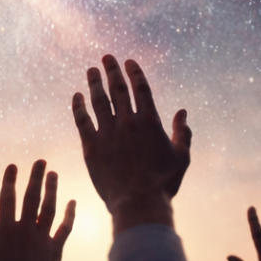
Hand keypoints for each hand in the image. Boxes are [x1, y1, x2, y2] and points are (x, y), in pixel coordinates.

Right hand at [0, 161, 74, 260]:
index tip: (13, 166)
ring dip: (52, 189)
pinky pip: (65, 227)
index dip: (9, 181)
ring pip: (49, 208)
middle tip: (41, 160)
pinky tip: (73, 201)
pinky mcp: (56, 249)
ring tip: (54, 173)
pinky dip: (70, 214)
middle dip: (36, 177)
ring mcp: (43, 238)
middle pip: (32, 198)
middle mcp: (26, 230)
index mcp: (6, 231)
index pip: (7, 199)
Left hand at [72, 56, 190, 234]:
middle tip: (106, 57)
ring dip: (94, 82)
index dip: (134, 72)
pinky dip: (78, 106)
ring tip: (91, 70)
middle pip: (118, 88)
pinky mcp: (91, 147)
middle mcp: (128, 122)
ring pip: (99, 100)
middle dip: (112, 70)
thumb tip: (183, 112)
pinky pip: (82, 120)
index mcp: (150, 121)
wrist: (138, 203)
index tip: (128, 62)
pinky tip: (76, 96)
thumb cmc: (163, 184)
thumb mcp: (181, 158)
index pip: (141, 88)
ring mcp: (108, 133)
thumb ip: (184, 133)